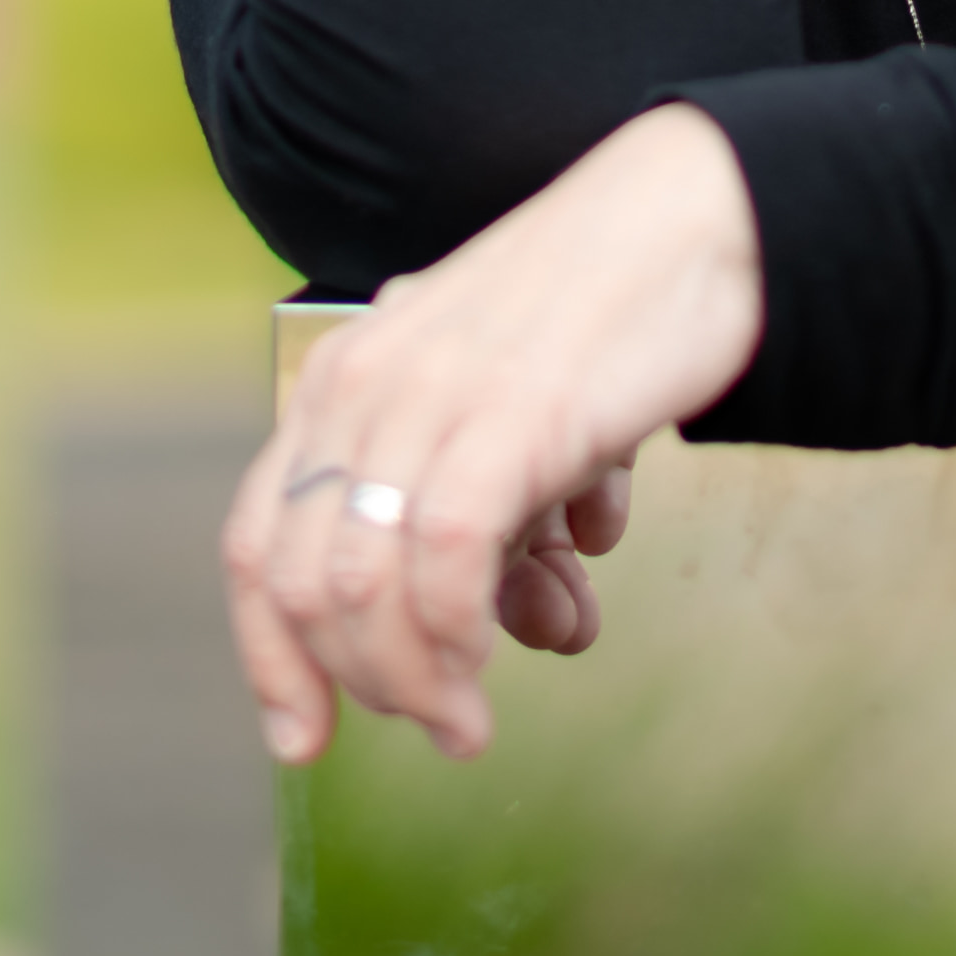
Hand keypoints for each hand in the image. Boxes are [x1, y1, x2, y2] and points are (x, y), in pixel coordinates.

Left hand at [224, 105, 766, 762]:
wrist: (696, 217)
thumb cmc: (607, 318)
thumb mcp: (516, 423)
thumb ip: (505, 518)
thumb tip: (533, 618)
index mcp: (344, 384)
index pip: (259, 544)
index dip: (270, 656)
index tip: (300, 739)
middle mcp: (364, 388)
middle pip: (303, 583)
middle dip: (362, 682)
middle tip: (438, 725)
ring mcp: (429, 398)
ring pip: (363, 584)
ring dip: (417, 679)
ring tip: (475, 721)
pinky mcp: (507, 413)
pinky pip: (447, 555)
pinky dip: (463, 631)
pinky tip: (520, 650)